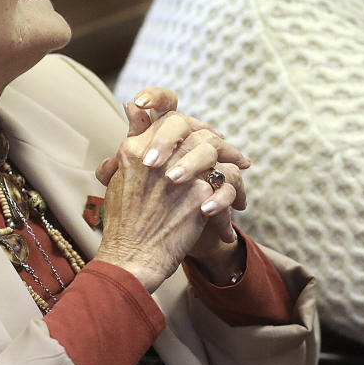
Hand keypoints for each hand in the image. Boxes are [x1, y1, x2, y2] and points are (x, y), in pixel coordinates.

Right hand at [94, 89, 249, 290]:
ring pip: (211, 148)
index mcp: (133, 150)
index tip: (203, 133)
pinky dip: (233, 188)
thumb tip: (133, 106)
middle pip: (192, 129)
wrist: (133, 258)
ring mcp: (179, 174)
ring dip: (230, 153)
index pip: (169, 120)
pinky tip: (240, 198)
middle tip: (225, 143)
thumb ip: (133, 141)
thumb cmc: (125, 222)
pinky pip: (224, 179)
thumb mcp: (122, 176)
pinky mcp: (199, 194)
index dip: (191, 124)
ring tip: (242, 163)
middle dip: (212, 135)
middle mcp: (155, 157)